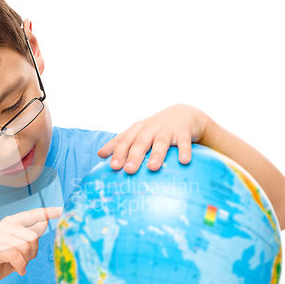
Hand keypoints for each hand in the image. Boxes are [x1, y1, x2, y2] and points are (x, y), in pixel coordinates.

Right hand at [0, 206, 62, 283]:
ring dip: (25, 261)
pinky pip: (17, 257)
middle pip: (33, 236)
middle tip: (23, 260)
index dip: (47, 212)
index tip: (61, 210)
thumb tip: (45, 222)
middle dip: (32, 253)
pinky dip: (19, 266)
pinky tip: (15, 270)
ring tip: (17, 264)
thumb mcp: (17, 247)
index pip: (32, 214)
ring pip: (26, 247)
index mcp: (11, 222)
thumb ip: (29, 236)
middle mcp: (5, 225)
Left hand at [97, 103, 211, 172]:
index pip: (124, 141)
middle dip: (134, 156)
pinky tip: (184, 161)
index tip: (112, 166)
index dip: (118, 152)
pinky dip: (184, 151)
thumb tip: (99, 155)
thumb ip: (120, 143)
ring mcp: (167, 130)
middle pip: (140, 143)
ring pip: (161, 143)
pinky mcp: (183, 133)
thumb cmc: (154, 129)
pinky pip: (184, 142)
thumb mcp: (137, 133)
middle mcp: (150, 129)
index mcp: (137, 130)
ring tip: (152, 168)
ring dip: (157, 155)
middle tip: (128, 170)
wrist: (183, 113)